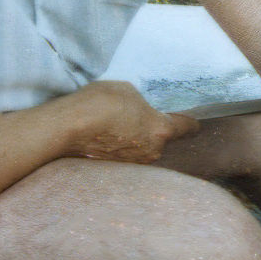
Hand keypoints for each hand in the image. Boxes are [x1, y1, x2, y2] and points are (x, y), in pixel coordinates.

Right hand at [65, 81, 199, 164]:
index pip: (188, 128)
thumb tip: (140, 110)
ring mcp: (135, 163)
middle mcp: (153, 152)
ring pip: (146, 148)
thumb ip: (143, 102)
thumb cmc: (100, 103)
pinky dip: (123, 146)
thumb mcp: (128, 90)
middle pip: (164, 139)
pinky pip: (129, 154)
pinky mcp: (118, 169)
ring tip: (120, 124)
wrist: (69, 127)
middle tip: (141, 114)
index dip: (191, 121)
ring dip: (139, 138)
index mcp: (161, 130)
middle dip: (156, 128)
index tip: (192, 119)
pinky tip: (109, 135)